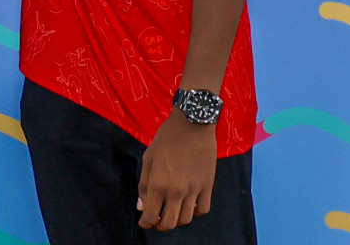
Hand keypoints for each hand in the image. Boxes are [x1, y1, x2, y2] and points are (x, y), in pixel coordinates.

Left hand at [138, 113, 216, 229]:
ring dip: (178, 220)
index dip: (146, 224)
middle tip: (157, 220)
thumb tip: (141, 206)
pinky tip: (190, 205)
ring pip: (186, 220)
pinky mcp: (208, 186)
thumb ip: (144, 184)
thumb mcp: (148, 158)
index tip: (144, 223)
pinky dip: (196, 212)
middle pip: (169, 223)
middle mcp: (176, 191)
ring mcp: (194, 190)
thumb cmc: (166, 138)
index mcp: (158, 184)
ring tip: (173, 212)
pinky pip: (203, 210)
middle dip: (160, 225)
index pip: (151, 216)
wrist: (192, 124)